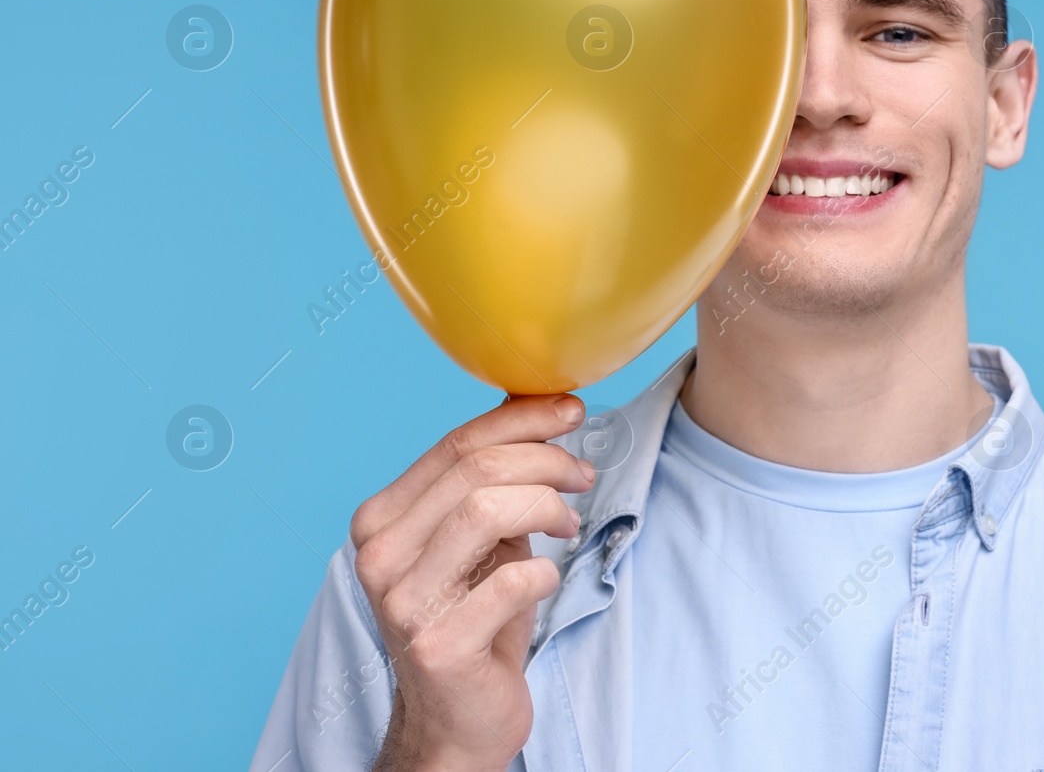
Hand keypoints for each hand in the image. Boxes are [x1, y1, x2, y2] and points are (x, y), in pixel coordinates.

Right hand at [351, 393, 595, 771]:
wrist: (456, 719)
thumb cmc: (475, 622)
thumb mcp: (480, 541)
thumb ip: (492, 482)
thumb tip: (533, 404)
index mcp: (381, 520)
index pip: (454, 445)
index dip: (519, 419)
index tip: (570, 410)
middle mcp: (379, 556)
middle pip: (473, 471)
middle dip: (544, 459)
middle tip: (583, 474)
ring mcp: (404, 602)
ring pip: (485, 511)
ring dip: (546, 505)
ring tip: (570, 521)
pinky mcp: (440, 644)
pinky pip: (511, 580)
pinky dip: (544, 570)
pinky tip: (548, 577)